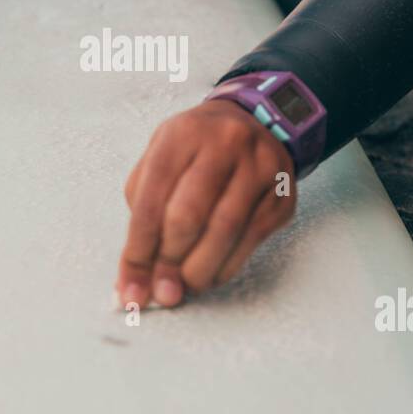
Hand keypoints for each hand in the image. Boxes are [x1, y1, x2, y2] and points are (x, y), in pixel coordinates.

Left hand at [116, 99, 296, 309]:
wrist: (256, 122)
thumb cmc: (197, 150)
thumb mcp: (161, 158)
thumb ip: (144, 210)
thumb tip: (135, 273)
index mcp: (181, 134)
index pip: (151, 199)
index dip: (138, 249)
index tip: (131, 287)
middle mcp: (223, 143)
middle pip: (188, 215)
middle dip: (169, 262)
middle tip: (161, 291)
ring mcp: (258, 166)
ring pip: (224, 229)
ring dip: (199, 270)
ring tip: (185, 287)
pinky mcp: (281, 192)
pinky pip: (251, 238)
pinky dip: (227, 265)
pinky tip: (212, 275)